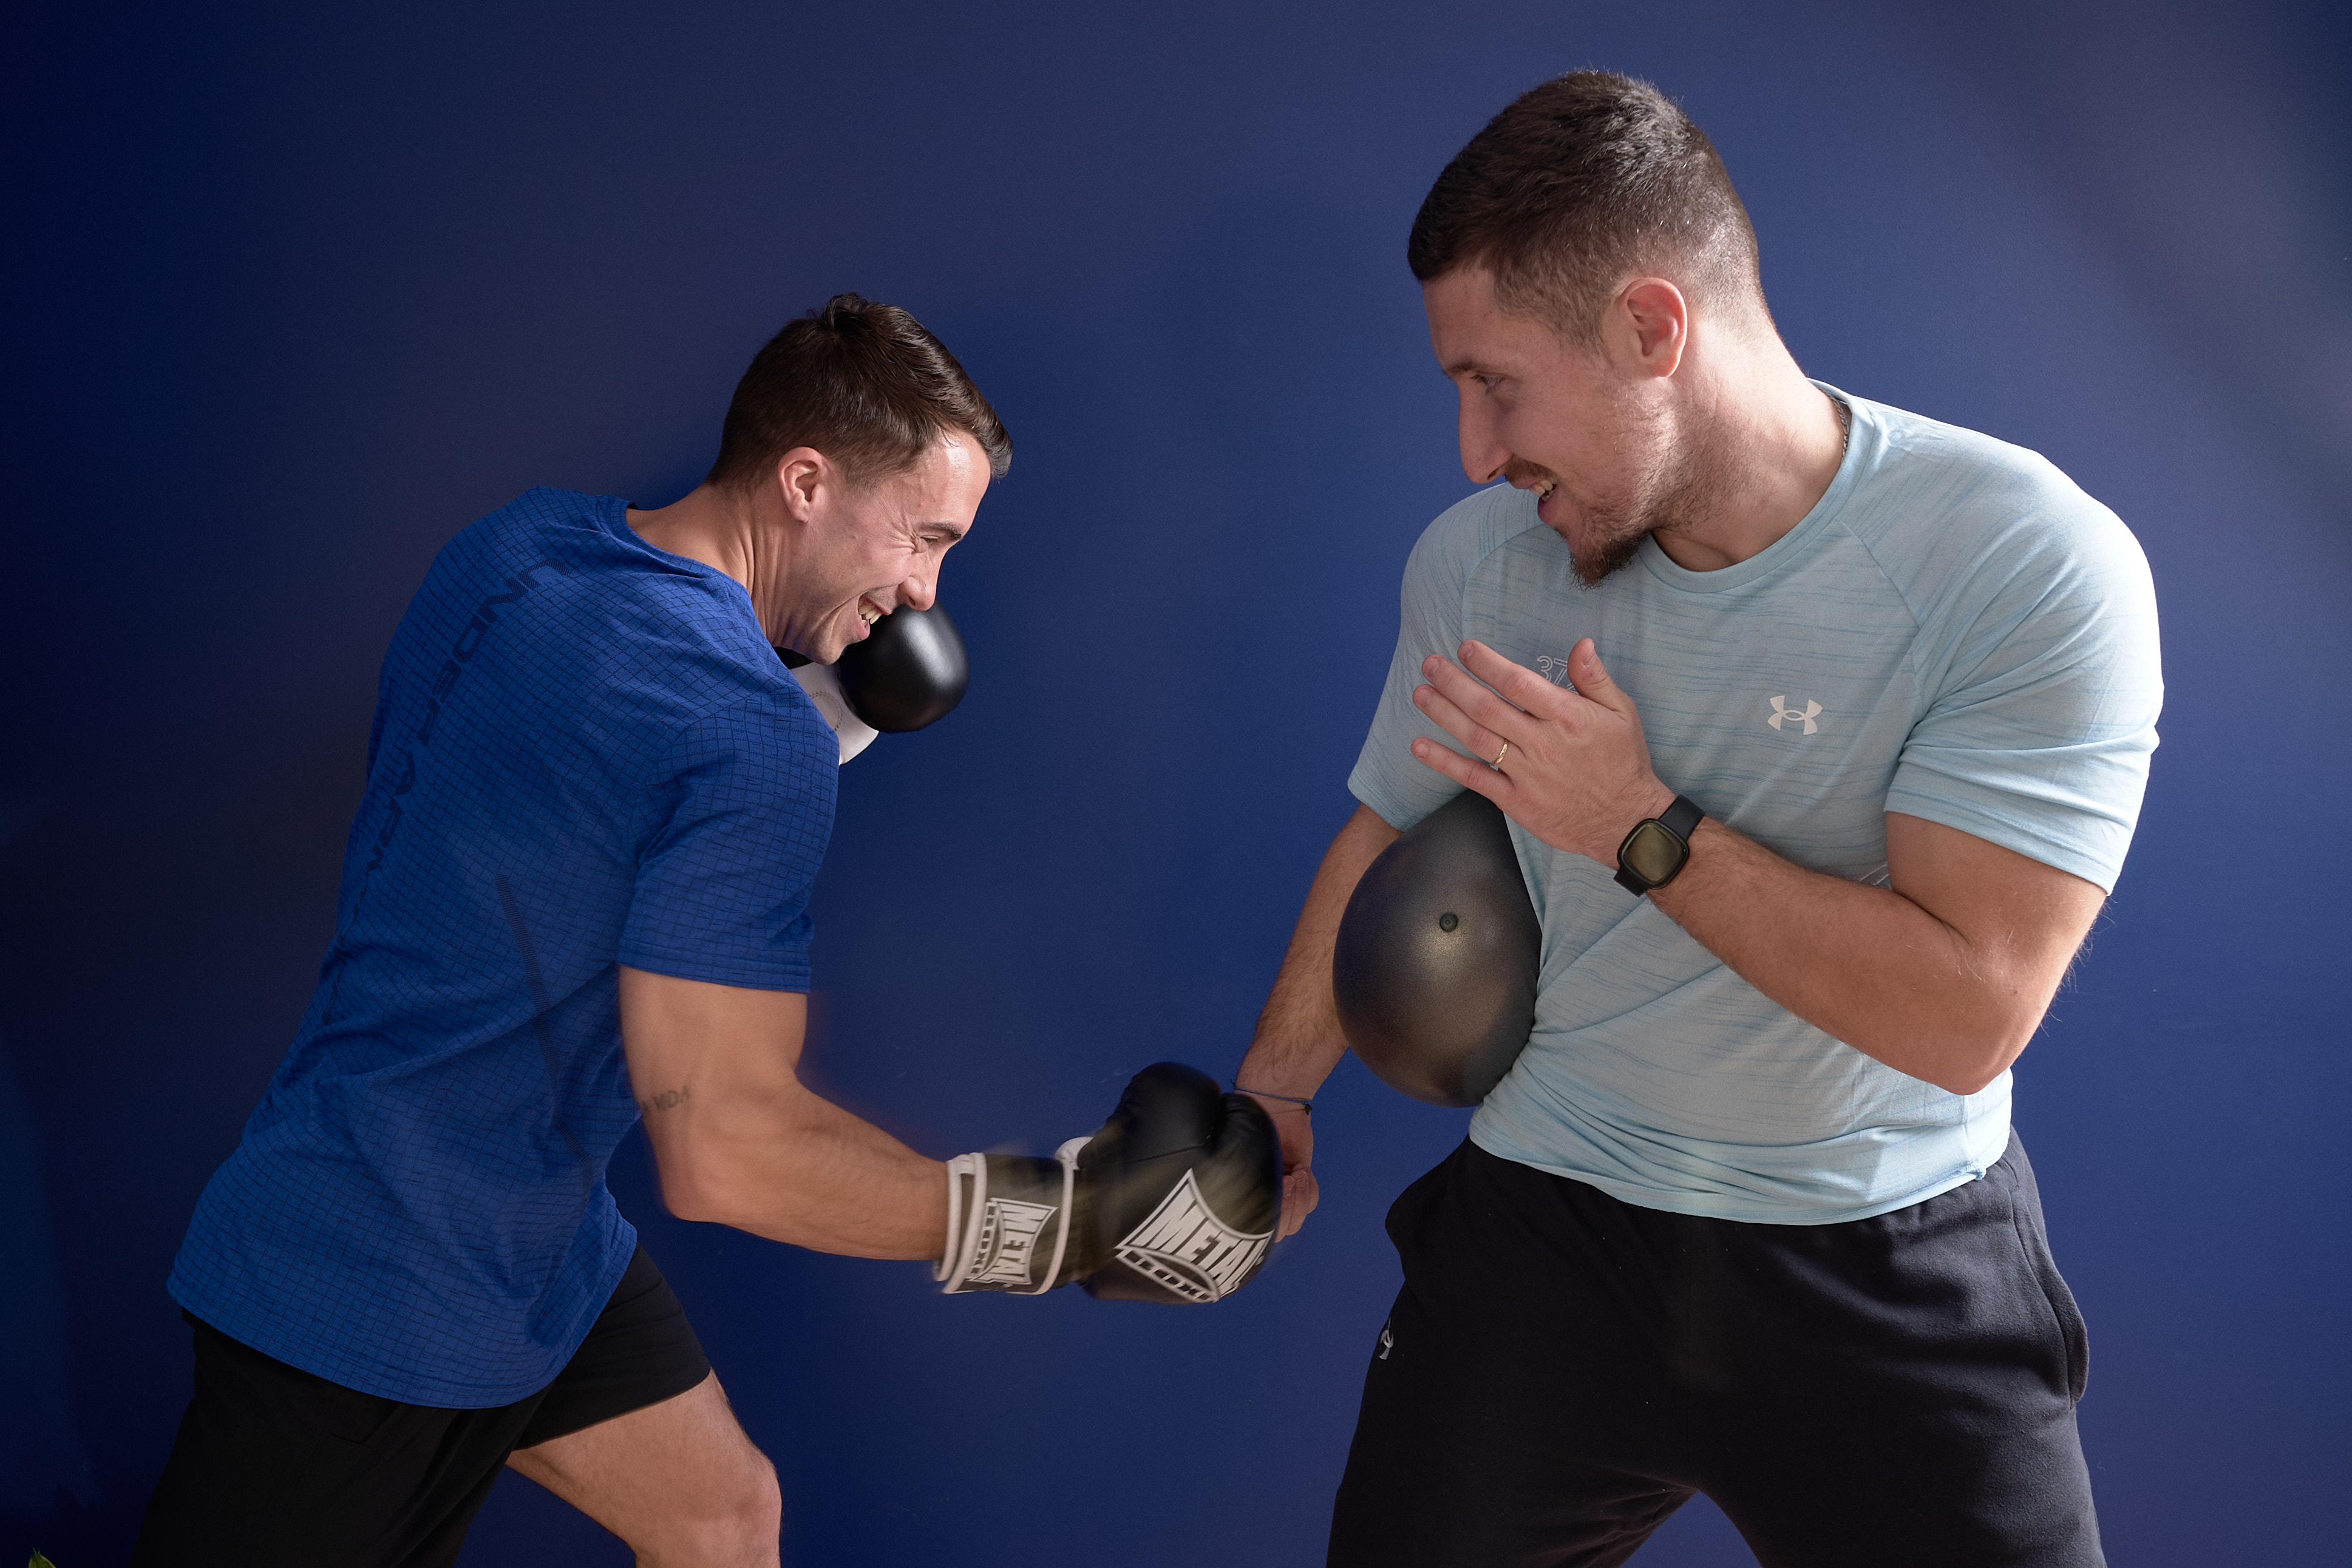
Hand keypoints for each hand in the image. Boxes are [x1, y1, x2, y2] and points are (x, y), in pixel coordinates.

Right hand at [1240, 1093, 1317, 1240]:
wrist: (1272, 1106)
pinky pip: (1311, 1202)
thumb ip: (1235, 1178)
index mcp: (1240, 1199)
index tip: (1268, 1191)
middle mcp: (1262, 1202)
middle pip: (1278, 1232)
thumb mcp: (1236, 1155)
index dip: (1264, 1222)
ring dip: (1298, 1201)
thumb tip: (1227, 1201)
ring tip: (1294, 1174)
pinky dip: (1310, 1189)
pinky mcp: (1301, 1187)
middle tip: (1285, 1180)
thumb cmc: (1248, 1125)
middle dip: (1285, 1209)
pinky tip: (1301, 1169)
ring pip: (1296, 1222)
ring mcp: (1283, 1197)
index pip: (1250, 1234)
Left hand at [1409, 638, 1672, 865]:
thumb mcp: (1621, 713)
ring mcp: (1527, 774)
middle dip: (1455, 683)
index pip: (1518, 683)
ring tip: (1420, 693)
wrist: (1626, 821)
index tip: (1465, 648)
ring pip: (1476, 738)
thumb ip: (1595, 678)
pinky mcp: (1516, 801)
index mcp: (1568, 717)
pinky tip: (1419, 746)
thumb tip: (1581, 644)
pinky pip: (1474, 778)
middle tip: (1430, 664)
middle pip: (1488, 707)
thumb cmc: (1623, 761)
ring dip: (1443, 714)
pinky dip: (1445, 762)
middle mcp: (1543, 743)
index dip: (1488, 664)